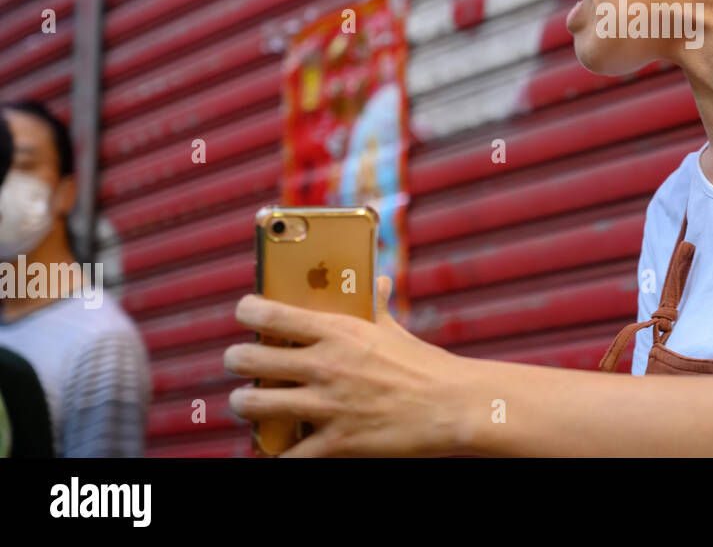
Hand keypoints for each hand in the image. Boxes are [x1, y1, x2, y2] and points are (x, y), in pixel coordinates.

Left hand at [225, 277, 470, 455]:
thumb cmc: (423, 364)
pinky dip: (277, 454)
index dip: (247, 311)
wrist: (451, 406)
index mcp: (339, 330)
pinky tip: (277, 447)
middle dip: (235, 359)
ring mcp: (327, 406)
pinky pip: (287, 455)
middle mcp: (325, 365)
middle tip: (238, 361)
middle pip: (250, 359)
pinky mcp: (336, 442)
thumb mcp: (393, 329)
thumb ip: (375, 306)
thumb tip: (378, 282)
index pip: (271, 313)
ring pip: (254, 405)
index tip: (244, 312)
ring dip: (244, 404)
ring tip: (246, 402)